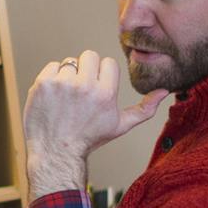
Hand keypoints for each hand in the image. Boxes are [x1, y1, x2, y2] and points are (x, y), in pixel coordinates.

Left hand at [21, 50, 165, 195]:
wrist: (56, 152)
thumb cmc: (88, 139)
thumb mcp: (119, 126)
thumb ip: (144, 109)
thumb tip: (164, 92)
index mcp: (105, 94)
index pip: (108, 62)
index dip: (102, 75)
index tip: (96, 90)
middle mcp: (84, 86)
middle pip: (89, 55)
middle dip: (86, 70)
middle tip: (81, 91)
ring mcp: (62, 84)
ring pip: (69, 62)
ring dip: (68, 76)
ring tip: (66, 98)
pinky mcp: (43, 84)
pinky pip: (51, 67)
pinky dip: (52, 79)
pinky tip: (54, 97)